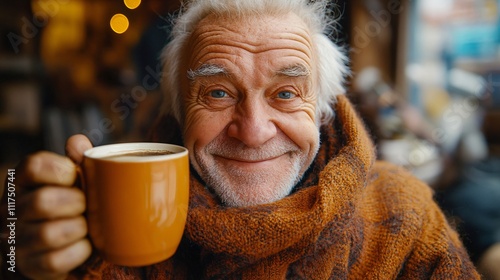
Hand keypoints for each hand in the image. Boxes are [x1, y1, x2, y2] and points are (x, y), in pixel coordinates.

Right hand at [9, 135, 92, 278]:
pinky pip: (57, 261)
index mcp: (21, 182)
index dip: (62, 170)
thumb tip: (78, 142)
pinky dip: (79, 252)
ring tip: (85, 225)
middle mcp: (10, 210)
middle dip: (76, 203)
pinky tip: (84, 244)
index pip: (34, 166)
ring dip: (78, 229)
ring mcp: (16, 240)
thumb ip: (76, 161)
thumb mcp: (70, 181)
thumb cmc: (66, 205)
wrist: (52, 248)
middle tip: (85, 205)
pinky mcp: (29, 266)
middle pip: (43, 202)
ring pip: (49, 234)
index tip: (76, 176)